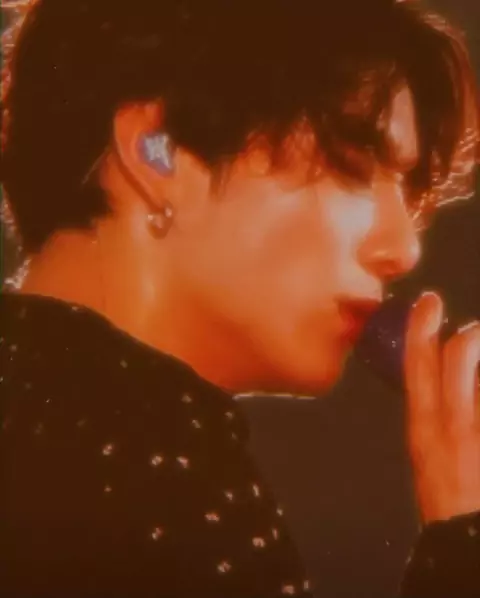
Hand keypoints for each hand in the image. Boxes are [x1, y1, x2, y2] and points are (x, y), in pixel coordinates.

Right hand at [405, 291, 479, 523]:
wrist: (470, 541)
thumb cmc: (447, 500)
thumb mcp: (427, 452)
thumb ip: (436, 415)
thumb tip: (449, 379)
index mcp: (424, 427)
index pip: (418, 362)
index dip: (422, 326)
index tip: (429, 303)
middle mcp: (455, 424)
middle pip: (462, 353)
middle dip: (471, 335)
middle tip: (474, 334)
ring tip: (479, 372)